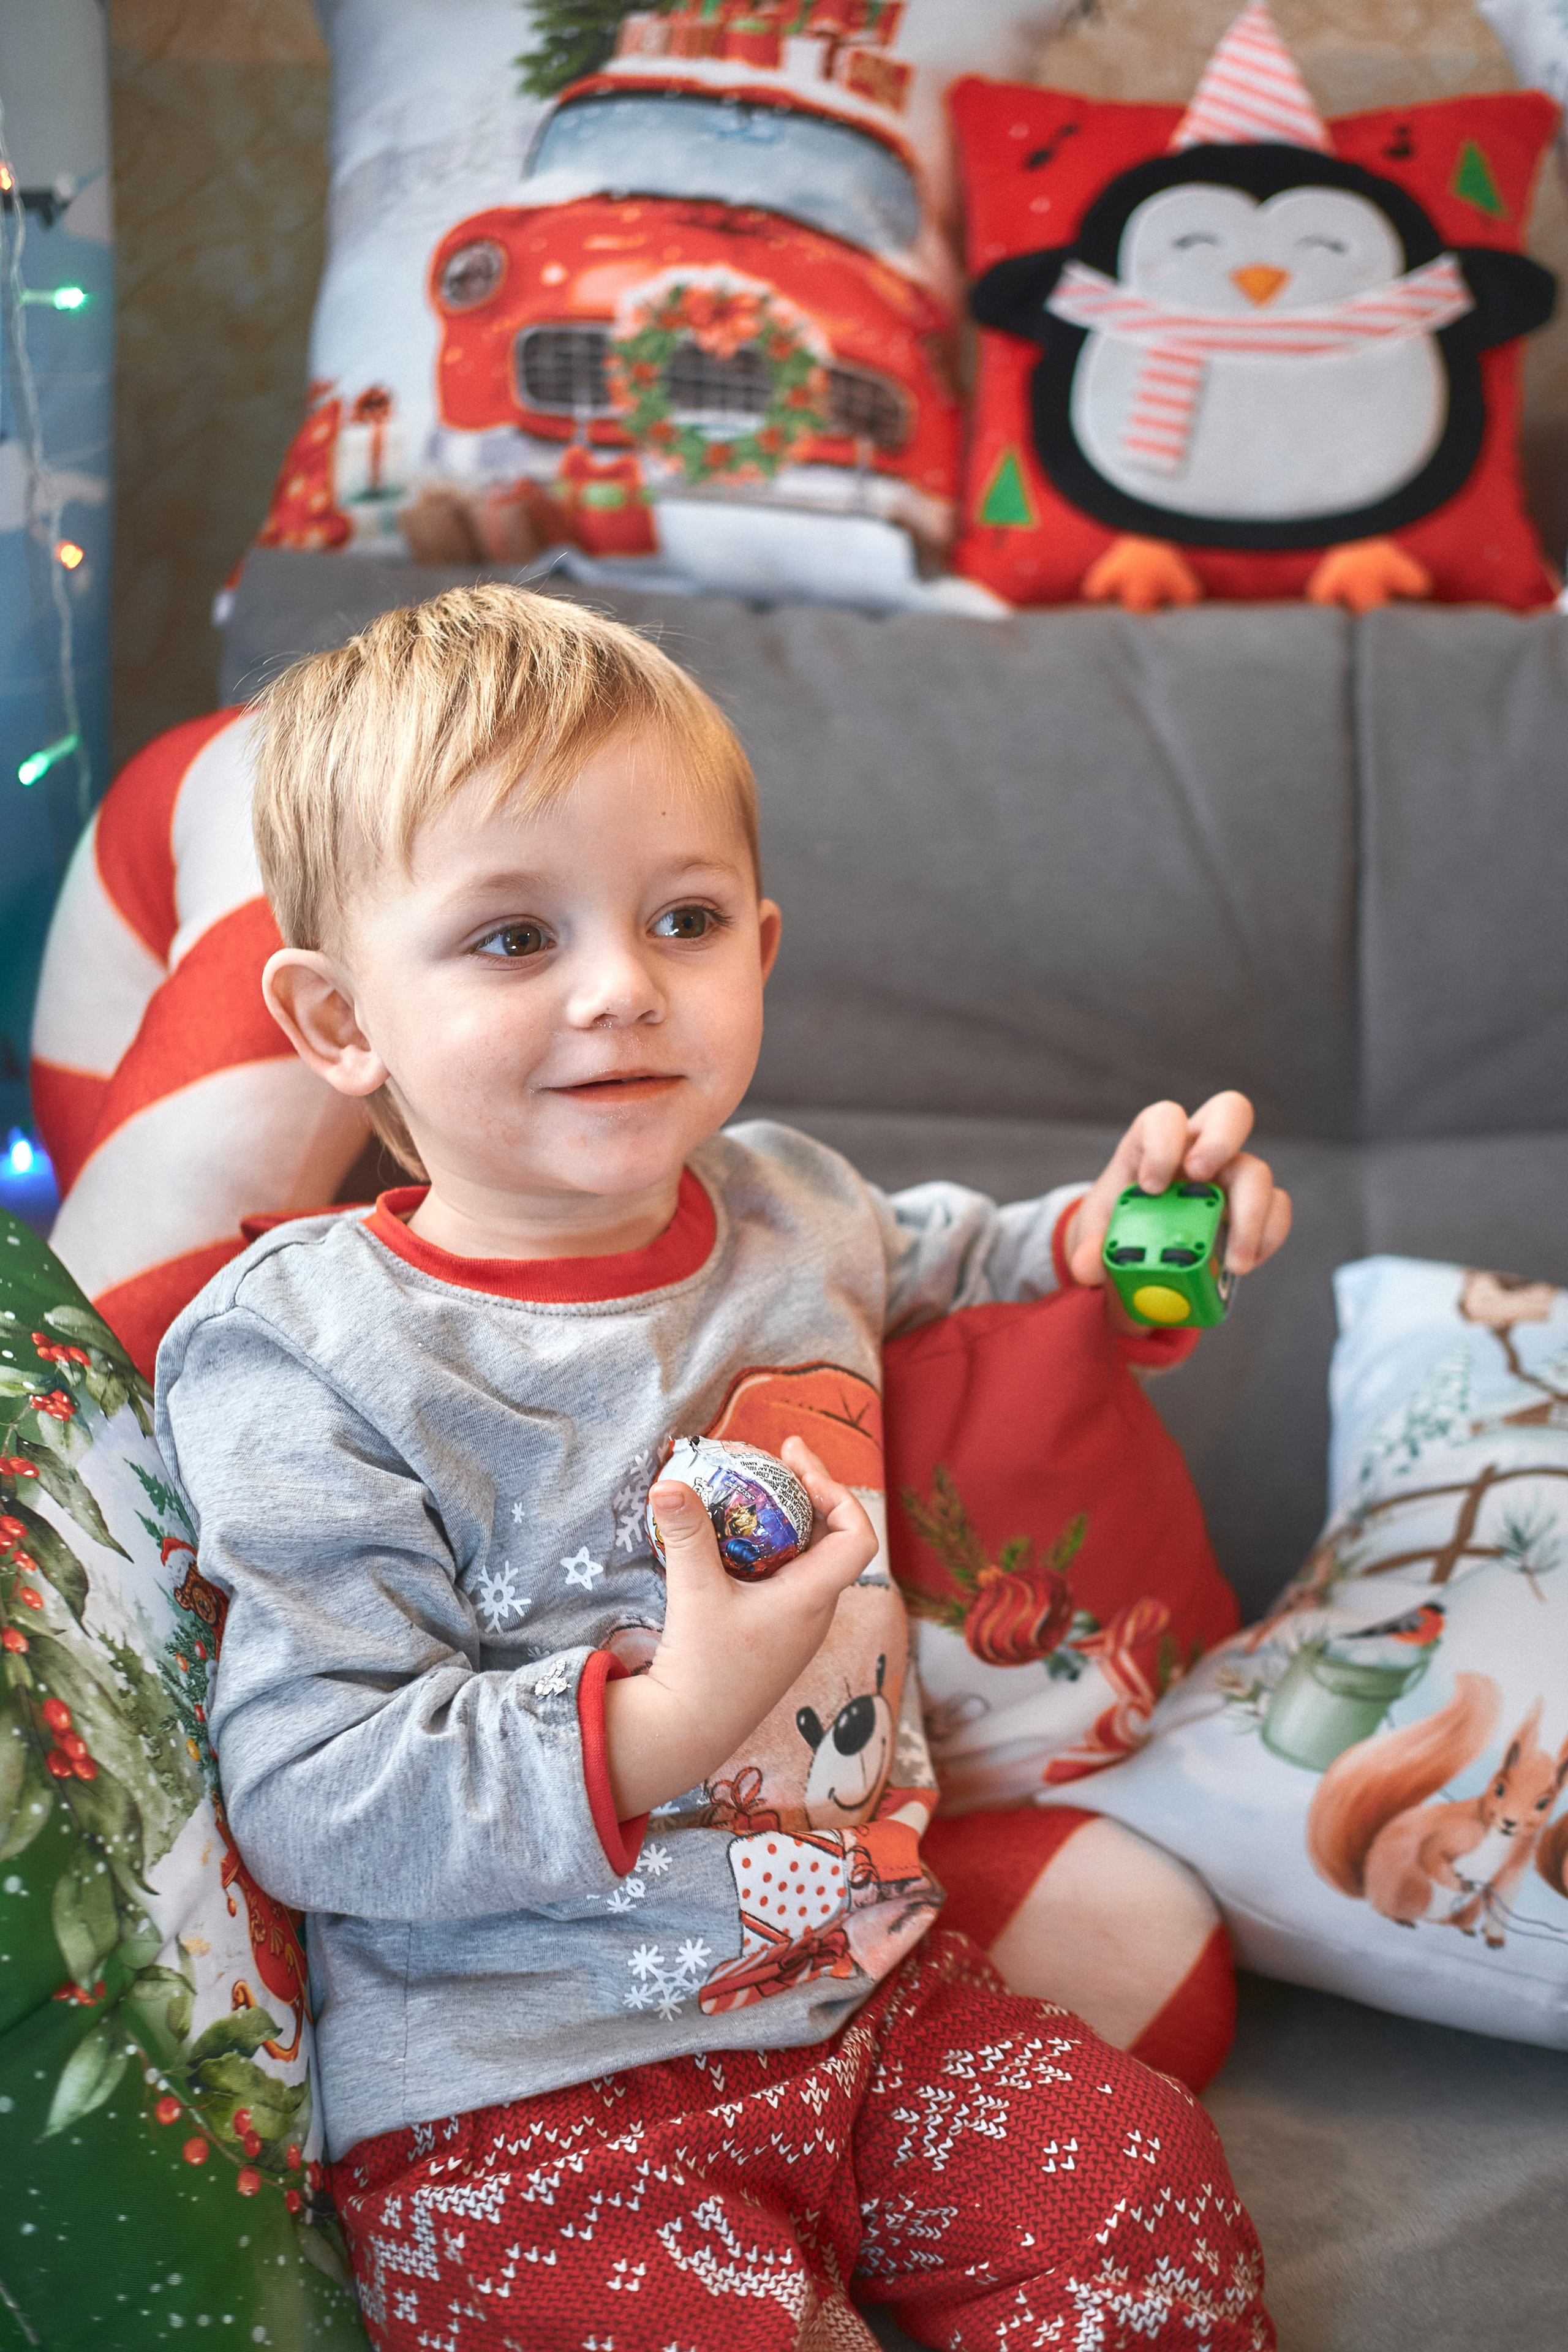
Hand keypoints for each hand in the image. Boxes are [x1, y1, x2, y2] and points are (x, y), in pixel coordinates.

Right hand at [603, 1438, 876, 1820]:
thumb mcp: (693, 1593)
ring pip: (808, 1556)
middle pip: (833, 1536)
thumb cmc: (702, 1669)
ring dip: (788, 1516)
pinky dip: (769, 1544)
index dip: (839, 1492)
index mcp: (812, 1598)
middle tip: (778, 1455)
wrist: (689, 1731)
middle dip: (808, 1490)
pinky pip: (785, 1575)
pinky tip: (734, 1535)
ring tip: (756, 1485)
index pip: (858, 1536)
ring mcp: (796, 1624)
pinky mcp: (774, 1634)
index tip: (798, 1466)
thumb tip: (666, 1481)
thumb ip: (685, 1535)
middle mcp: (814, 1610)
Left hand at [1062, 1091, 1290, 1293]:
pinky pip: (1277, 1208)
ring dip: (1250, 1216)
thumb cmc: (1117, 1226)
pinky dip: (1268, 1236)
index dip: (1162, 1144)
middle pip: (1230, 1112)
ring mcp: (1229, 1175)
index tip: (1151, 1186)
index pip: (1165, 1117)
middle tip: (1202, 1179)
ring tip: (1234, 1262)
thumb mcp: (1094, 1235)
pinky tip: (1245, 1262)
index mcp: (1155, 1142)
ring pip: (1257, 1171)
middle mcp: (1198, 1148)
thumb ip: (1089, 1248)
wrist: (1133, 1252)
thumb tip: (1087, 1268)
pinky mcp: (1250, 1207)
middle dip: (1220, 1141)